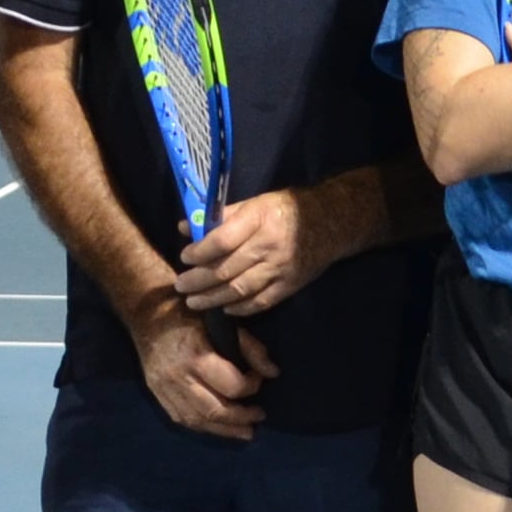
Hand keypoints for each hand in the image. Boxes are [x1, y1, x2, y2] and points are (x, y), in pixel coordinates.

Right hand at [136, 299, 273, 439]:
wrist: (147, 314)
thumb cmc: (189, 313)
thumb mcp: (222, 322)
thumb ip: (249, 347)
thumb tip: (273, 372)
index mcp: (196, 357)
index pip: (231, 386)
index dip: (251, 386)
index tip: (259, 378)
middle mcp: (179, 378)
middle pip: (214, 411)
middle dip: (241, 418)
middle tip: (259, 416)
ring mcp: (164, 389)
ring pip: (197, 421)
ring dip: (224, 430)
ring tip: (244, 431)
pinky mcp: (156, 394)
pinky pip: (181, 419)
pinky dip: (203, 426)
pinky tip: (218, 426)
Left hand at [174, 187, 313, 317]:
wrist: (331, 223)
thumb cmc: (286, 209)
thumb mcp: (255, 203)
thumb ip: (221, 216)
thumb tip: (186, 226)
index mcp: (259, 219)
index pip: (223, 240)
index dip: (200, 252)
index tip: (185, 257)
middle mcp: (269, 245)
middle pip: (226, 269)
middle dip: (199, 280)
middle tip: (180, 286)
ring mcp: (280, 268)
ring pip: (240, 289)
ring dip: (212, 298)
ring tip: (194, 302)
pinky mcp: (289, 285)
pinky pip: (260, 301)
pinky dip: (240, 308)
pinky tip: (224, 309)